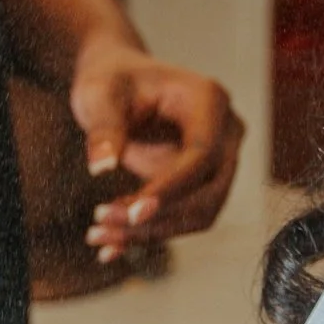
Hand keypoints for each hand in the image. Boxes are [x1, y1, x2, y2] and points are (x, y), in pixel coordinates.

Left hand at [70, 42, 243, 256]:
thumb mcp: (100, 95)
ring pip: (200, 213)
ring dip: (152, 232)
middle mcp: (225, 132)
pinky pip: (184, 217)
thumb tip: (101, 168)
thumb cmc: (111, 79)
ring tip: (98, 234)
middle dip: (159, 218)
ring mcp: (219, 160)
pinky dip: (149, 233)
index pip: (202, 155)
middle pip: (210, 192)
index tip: (131, 212)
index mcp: (209, 100)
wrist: (119, 80)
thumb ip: (103, 128)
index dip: (171, 188)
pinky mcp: (202, 183)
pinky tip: (109, 244)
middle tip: (102, 224)